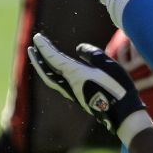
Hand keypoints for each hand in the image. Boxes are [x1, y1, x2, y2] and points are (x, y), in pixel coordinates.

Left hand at [27, 33, 152, 144]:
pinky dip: (52, 74)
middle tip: (31, 48)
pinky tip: (56, 73)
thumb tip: (78, 49)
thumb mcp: (107, 65)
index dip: (44, 47)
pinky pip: (59, 84)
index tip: (36, 37)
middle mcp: (69, 84)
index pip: (53, 58)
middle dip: (38, 59)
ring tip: (39, 59)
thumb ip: (92, 54)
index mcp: (75, 74)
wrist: (122, 115)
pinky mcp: (79, 97)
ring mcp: (73, 92)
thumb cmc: (117, 88)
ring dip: (43, 68)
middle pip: (47, 71)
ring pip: (51, 79)